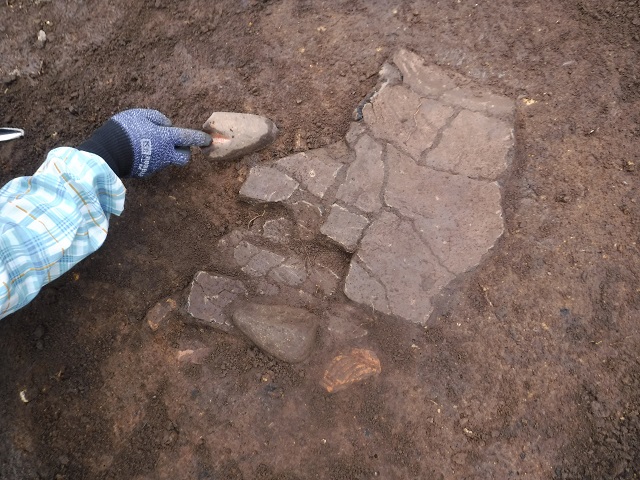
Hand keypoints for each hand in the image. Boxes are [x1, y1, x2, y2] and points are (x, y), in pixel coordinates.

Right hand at [79, 108, 211, 177]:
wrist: (107, 153)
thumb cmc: (124, 130)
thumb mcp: (140, 115)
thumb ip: (157, 118)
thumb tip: (168, 124)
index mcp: (166, 138)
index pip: (189, 138)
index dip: (200, 138)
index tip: (207, 140)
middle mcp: (165, 154)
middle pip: (184, 157)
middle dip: (184, 151)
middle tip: (175, 144)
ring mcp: (156, 165)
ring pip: (167, 160)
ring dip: (163, 153)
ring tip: (147, 143)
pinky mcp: (146, 172)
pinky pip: (153, 164)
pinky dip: (151, 157)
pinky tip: (138, 151)